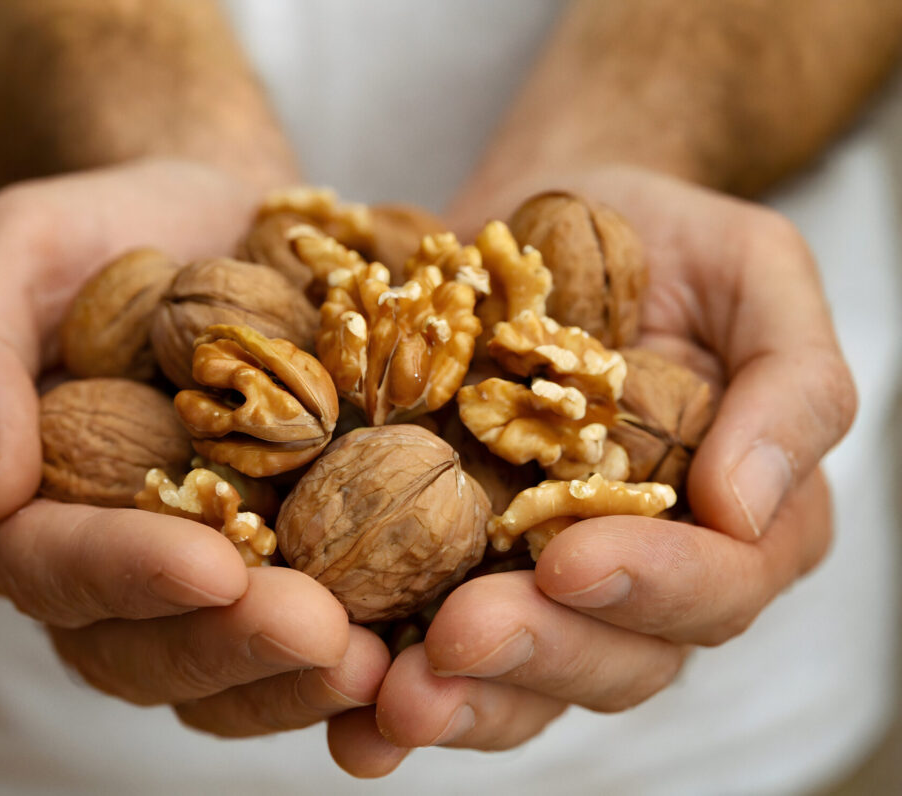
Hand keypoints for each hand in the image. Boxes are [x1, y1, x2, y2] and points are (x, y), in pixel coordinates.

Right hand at [0, 159, 389, 735]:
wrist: (226, 217)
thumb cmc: (118, 226)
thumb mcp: (23, 247)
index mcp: (28, 502)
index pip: (54, 565)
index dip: (127, 575)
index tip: (213, 568)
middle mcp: (108, 561)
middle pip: (145, 645)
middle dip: (231, 646)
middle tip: (321, 634)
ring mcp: (197, 573)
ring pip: (224, 670)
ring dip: (297, 678)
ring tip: (375, 664)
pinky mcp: (279, 561)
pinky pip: (303, 632)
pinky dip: (350, 651)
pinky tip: (411, 645)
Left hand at [328, 167, 854, 774]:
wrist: (540, 213)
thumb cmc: (660, 236)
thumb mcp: (754, 274)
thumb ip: (791, 384)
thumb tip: (745, 508)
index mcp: (734, 519)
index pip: (719, 583)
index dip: (655, 584)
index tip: (573, 559)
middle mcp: (644, 569)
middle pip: (613, 655)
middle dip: (539, 652)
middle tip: (460, 640)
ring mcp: (542, 576)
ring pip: (522, 675)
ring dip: (461, 697)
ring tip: (390, 698)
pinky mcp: (458, 563)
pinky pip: (431, 638)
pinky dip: (391, 678)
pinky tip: (346, 704)